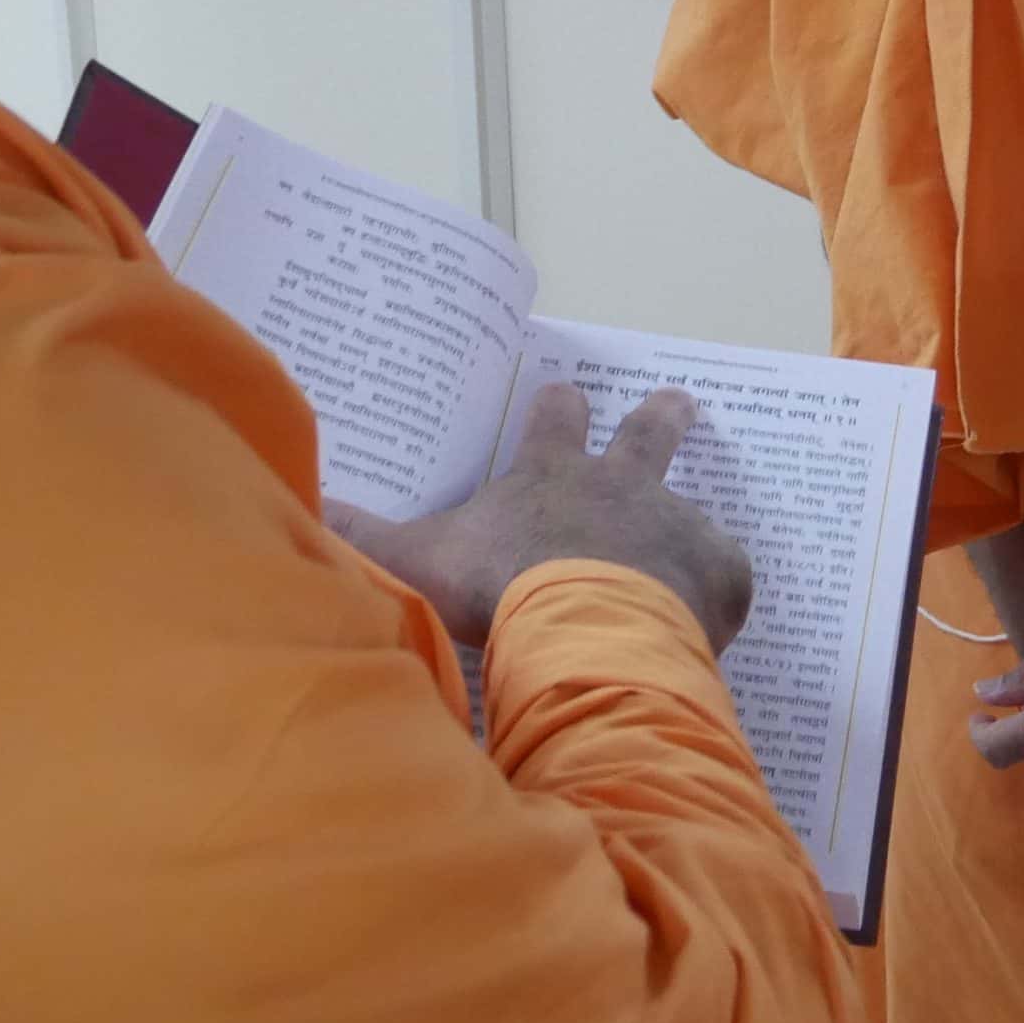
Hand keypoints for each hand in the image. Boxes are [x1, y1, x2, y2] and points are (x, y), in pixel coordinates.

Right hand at [326, 386, 753, 656]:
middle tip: (678, 401)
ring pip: (691, 507)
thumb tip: (297, 504)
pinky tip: (707, 617)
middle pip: (646, 433)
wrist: (583, 629)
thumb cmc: (497, 587)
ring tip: (699, 533)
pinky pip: (726, 575)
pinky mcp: (718, 571)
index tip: (563, 394)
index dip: (556, 409)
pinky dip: (716, 592)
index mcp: (551, 475)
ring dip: (689, 516)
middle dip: (659, 417)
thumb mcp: (414, 558)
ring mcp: (674, 524)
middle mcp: (620, 486)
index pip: (552, 420)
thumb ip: (358, 536)